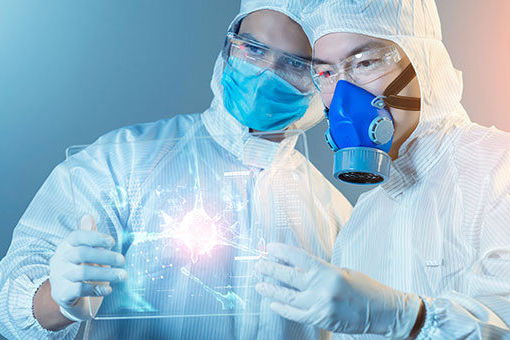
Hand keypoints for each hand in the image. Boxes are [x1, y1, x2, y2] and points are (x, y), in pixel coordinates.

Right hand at [49, 215, 126, 320]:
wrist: (72, 301)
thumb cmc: (84, 272)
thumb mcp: (89, 254)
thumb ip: (90, 237)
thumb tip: (88, 216)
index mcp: (65, 246)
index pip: (77, 236)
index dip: (95, 237)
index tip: (112, 242)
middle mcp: (59, 260)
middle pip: (81, 253)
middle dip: (105, 256)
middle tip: (122, 260)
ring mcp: (58, 277)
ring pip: (82, 272)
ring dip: (106, 273)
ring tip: (122, 275)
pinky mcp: (61, 294)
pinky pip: (80, 289)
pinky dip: (97, 288)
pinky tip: (109, 289)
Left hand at [255, 243, 421, 338]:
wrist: (383, 312)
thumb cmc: (365, 288)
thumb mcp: (342, 272)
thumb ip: (318, 270)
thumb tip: (295, 265)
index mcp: (328, 271)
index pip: (299, 258)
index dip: (282, 252)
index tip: (269, 248)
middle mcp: (322, 288)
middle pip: (289, 277)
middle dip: (270, 270)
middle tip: (258, 265)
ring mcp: (320, 306)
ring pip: (287, 297)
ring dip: (271, 289)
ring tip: (259, 283)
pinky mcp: (320, 320)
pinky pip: (295, 314)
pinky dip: (282, 308)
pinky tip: (273, 302)